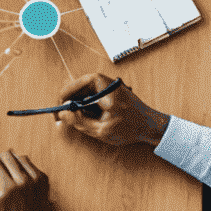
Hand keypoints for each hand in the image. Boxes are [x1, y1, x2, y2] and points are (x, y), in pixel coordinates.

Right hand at [51, 72, 169, 148]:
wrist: (152, 127)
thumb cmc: (130, 128)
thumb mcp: (101, 130)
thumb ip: (79, 122)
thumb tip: (62, 115)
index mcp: (102, 85)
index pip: (73, 86)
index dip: (63, 99)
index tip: (58, 112)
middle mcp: (104, 81)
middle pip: (78, 89)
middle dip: (70, 104)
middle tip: (64, 119)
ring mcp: (107, 86)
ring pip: (84, 94)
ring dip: (79, 107)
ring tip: (80, 121)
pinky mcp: (110, 93)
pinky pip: (92, 97)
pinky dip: (87, 108)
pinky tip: (91, 120)